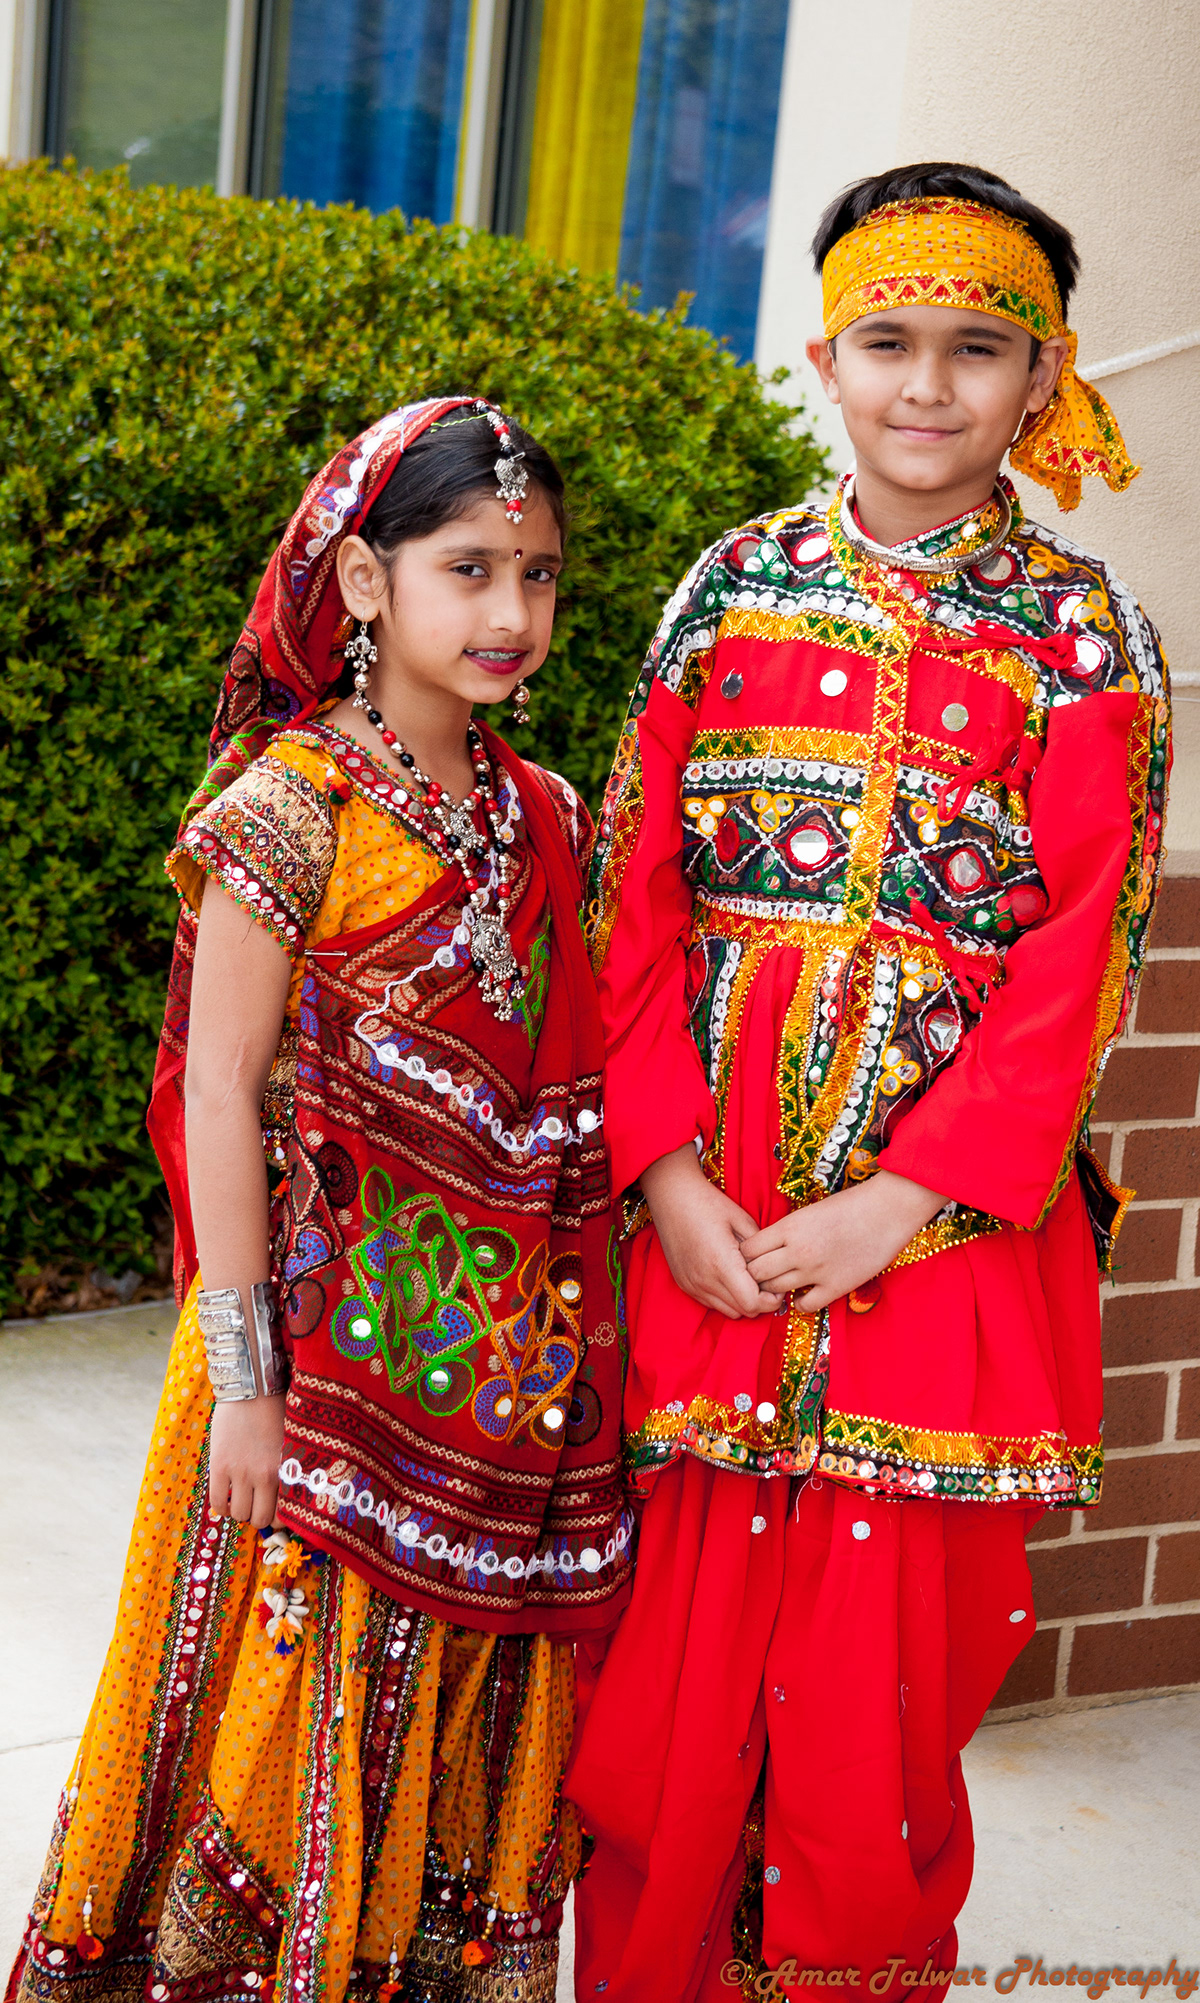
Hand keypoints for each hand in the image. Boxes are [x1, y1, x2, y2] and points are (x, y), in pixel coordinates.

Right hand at [209, 1396, 285, 1527]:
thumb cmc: (276, 1409)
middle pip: (260, 1520)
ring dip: (239, 1511)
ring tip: (239, 1499)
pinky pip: (218, 1501)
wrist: (251, 1386)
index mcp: (287, 1470)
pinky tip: (225, 1497)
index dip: (279, 1519)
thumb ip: (288, 1469)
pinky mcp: (219, 1466)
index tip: (274, 1513)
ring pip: (239, 1514)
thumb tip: (286, 1495)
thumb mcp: (291, 1442)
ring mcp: (241, 1472)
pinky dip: (221, 1506)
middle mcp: (266, 1475)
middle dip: (257, 1517)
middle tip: (255, 1506)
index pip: (285, 1513)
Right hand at [641, 1141, 782, 1318]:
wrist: (671, 1196)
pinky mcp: (684, 1284)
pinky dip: (726, 1298)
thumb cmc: (709, 1203)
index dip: (771, 1300)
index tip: (777, 1286)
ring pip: (728, 1311)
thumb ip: (761, 1251)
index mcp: (722, 1263)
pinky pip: (712, 1303)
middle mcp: (705, 1280)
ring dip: (742, 1301)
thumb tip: (775, 1270)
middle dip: (760, 1302)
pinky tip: (730, 1278)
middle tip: (767, 1283)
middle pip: (743, 1311)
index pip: (753, 1303)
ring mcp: (692, 1284)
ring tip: (748, 1280)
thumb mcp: (743, 1221)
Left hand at [739, 1171, 946, 1311]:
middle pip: (755, 1273)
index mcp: (789, 1227)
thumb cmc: (850, 1205)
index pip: (748, 1249)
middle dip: (754, 1275)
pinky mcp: (836, 1287)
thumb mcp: (809, 1211)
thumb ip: (787, 1230)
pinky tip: (804, 1293)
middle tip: (763, 1274)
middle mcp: (797, 1250)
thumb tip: (767, 1247)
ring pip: (774, 1290)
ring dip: (774, 1289)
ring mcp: (816, 1271)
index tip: (754, 1256)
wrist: (888, 1210)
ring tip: (781, 1284)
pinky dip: (799, 1302)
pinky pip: (804, 1306)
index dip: (747, 1255)